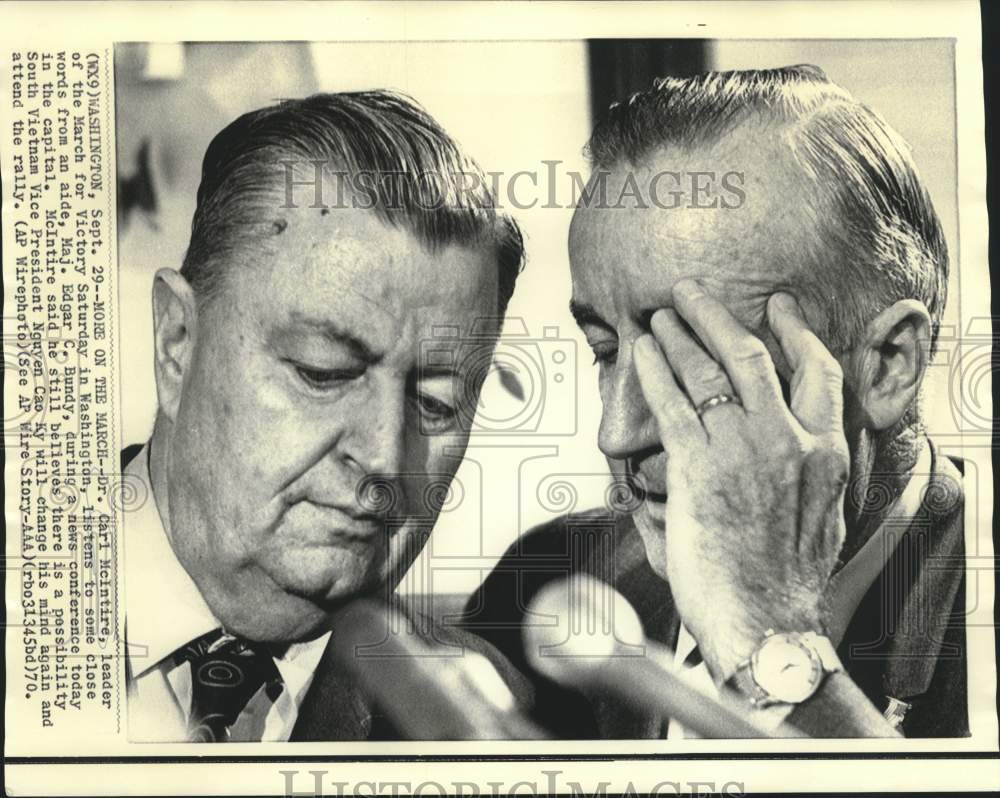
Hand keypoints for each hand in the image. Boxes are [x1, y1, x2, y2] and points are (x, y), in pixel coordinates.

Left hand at [632, 280, 848, 681]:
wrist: (766, 624)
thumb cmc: (786, 583)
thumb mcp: (821, 519)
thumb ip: (806, 473)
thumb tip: (779, 453)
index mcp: (826, 452)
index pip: (820, 372)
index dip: (797, 331)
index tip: (779, 307)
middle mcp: (789, 440)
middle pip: (753, 356)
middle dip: (718, 316)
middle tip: (691, 293)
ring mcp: (744, 450)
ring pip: (707, 373)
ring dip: (679, 338)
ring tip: (659, 316)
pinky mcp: (699, 468)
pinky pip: (672, 404)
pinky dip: (653, 372)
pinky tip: (641, 353)